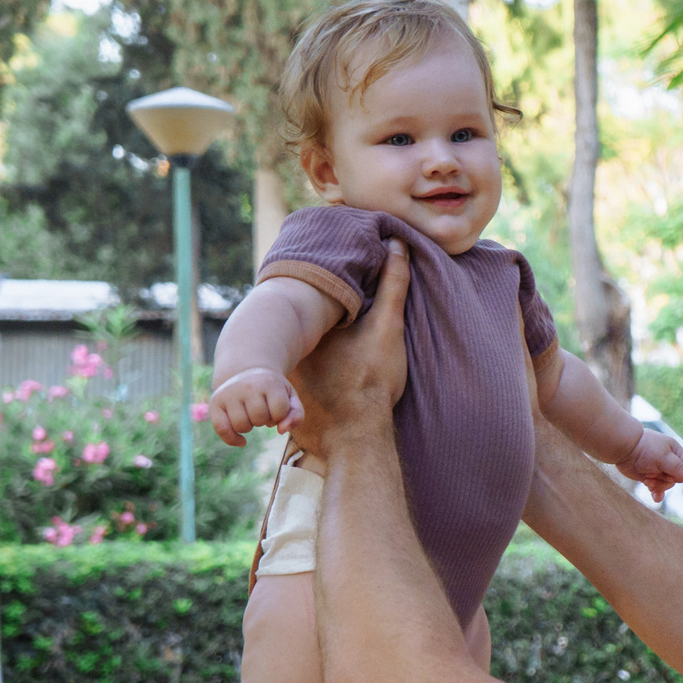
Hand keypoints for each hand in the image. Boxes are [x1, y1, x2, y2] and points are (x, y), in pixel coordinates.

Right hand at [207, 367, 299, 447]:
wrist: (248, 371)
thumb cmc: (272, 389)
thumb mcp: (289, 397)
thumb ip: (296, 415)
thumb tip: (282, 430)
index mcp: (268, 382)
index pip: (280, 411)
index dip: (280, 415)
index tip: (276, 406)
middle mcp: (247, 386)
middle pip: (259, 419)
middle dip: (264, 420)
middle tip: (262, 409)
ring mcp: (229, 393)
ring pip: (241, 426)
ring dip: (250, 426)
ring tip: (250, 415)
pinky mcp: (215, 401)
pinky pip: (221, 429)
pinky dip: (232, 439)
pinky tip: (241, 441)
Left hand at [288, 240, 409, 458]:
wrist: (357, 438)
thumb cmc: (370, 381)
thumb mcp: (387, 328)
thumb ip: (392, 285)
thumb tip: (397, 244)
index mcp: (307, 329)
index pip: (308, 300)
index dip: (317, 289)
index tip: (328, 279)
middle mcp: (290, 352)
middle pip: (299, 328)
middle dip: (307, 321)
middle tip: (328, 317)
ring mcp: (286, 379)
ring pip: (295, 354)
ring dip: (304, 350)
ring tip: (324, 345)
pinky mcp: (289, 403)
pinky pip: (292, 382)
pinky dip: (302, 377)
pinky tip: (318, 377)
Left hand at [618, 426, 682, 500]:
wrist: (623, 449)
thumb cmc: (645, 449)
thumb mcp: (664, 458)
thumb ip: (678, 468)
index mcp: (676, 452)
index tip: (672, 473)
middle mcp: (669, 461)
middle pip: (677, 479)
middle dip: (666, 480)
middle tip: (654, 474)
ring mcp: (659, 470)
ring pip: (667, 485)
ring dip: (657, 485)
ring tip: (647, 479)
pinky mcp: (649, 477)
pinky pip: (657, 489)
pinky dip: (657, 493)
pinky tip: (655, 498)